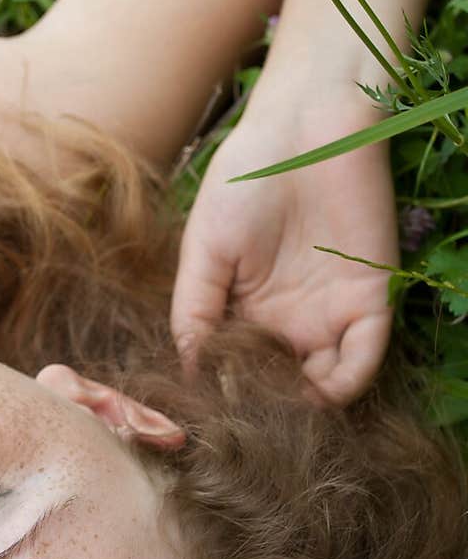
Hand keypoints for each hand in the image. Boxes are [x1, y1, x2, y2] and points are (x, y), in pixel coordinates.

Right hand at [169, 107, 399, 406]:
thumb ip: (195, 313)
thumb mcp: (203, 252)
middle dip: (266, 413)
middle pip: (281, 389)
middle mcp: (288, 322)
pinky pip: (363, 359)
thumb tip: (187, 374)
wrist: (304, 126)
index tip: (206, 422)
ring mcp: (329, 314)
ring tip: (279, 417)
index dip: (224, 401)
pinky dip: (343, 385)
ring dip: (304, 409)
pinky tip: (314, 393)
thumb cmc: (244, 179)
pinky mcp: (370, 300)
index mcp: (246, 312)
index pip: (237, 374)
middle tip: (246, 432)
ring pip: (323, 386)